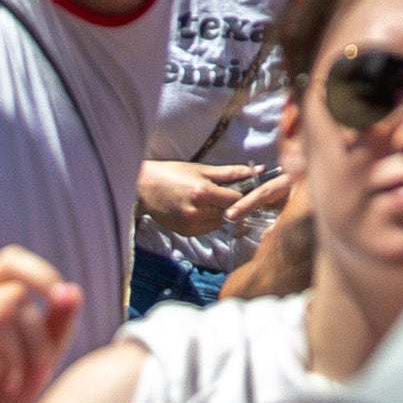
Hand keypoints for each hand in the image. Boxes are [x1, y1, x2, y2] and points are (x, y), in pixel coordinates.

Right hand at [0, 245, 79, 402]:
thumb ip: (56, 326)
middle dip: (37, 338)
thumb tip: (71, 290)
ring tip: (12, 384)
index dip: (40, 273)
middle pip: (12, 297)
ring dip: (17, 354)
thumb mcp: (38, 362)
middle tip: (35, 374)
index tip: (60, 301)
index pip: (8, 264)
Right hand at [137, 159, 263, 235]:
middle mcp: (197, 212)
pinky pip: (209, 228)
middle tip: (226, 193)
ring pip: (221, 222)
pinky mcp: (186, 232)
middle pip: (230, 212)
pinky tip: (201, 209)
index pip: (236, 199)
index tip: (244, 189)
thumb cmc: (173, 174)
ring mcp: (191, 225)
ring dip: (221, 213)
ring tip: (211, 200)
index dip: (243, 194)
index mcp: (203, 193)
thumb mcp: (202, 170)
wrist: (144, 188)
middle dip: (232, 204)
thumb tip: (258, 170)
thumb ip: (231, 173)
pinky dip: (210, 220)